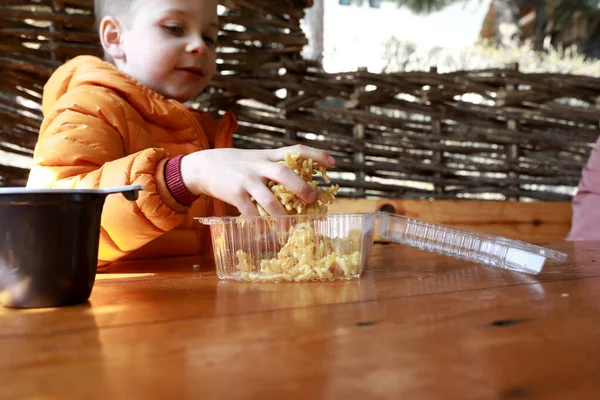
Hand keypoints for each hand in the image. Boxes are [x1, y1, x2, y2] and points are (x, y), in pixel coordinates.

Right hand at [180, 145, 335, 215]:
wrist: (201, 166)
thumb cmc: (232, 165)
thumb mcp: (254, 158)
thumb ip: (272, 167)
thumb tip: (297, 184)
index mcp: (267, 155)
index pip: (295, 150)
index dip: (315, 154)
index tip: (332, 163)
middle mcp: (259, 165)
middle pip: (284, 172)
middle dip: (300, 186)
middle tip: (313, 198)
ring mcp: (246, 180)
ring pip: (269, 198)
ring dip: (282, 215)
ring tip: (291, 226)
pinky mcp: (234, 194)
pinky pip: (250, 212)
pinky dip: (259, 225)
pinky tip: (264, 234)